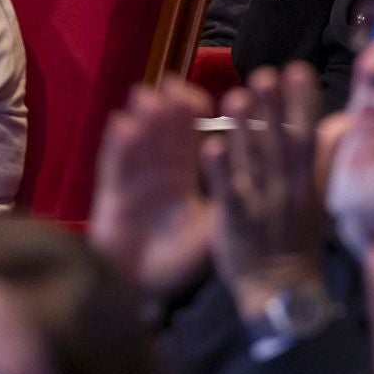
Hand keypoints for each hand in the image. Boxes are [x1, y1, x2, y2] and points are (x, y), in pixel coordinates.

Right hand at [88, 80, 217, 298]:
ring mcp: (131, 181)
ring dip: (141, 119)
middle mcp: (156, 173)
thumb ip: (228, 203)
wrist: (143, 290)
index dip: (191, 116)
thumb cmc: (178, 260)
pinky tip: (122, 123)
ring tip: (148, 95)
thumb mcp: (210, 229)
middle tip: (171, 82)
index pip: (188, 139)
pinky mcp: (110, 194)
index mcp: (182, 177)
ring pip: (137, 141)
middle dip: (164, 107)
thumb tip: (264, 177)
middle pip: (160, 133)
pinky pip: (114, 165)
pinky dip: (117, 144)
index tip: (199, 96)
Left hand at [202, 64, 328, 319]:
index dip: (304, 104)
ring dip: (246, 130)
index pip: (308, 138)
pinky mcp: (235, 223)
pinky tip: (211, 145)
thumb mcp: (322, 199)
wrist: (281, 292)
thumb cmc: (299, 240)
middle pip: (280, 143)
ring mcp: (262, 206)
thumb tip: (343, 122)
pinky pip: (228, 193)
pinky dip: (220, 170)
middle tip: (265, 74)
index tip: (299, 71)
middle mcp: (287, 190)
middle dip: (273, 108)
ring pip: (253, 162)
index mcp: (309, 183)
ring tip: (237, 96)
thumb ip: (328, 159)